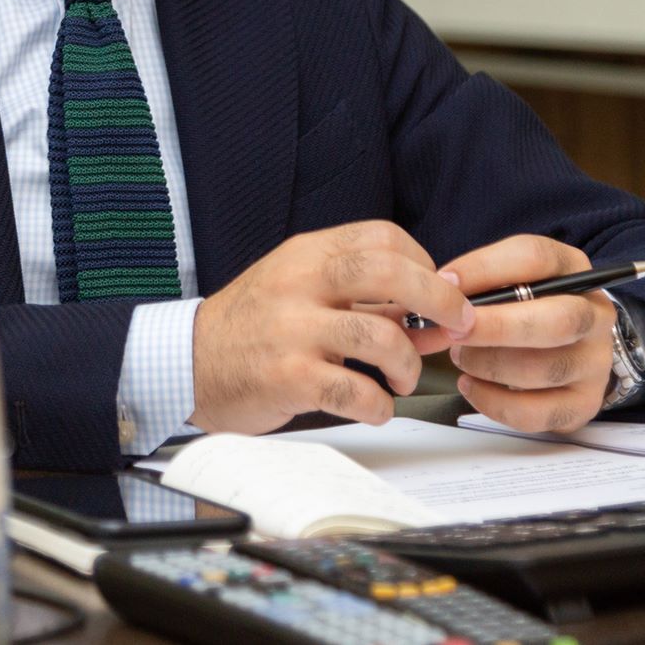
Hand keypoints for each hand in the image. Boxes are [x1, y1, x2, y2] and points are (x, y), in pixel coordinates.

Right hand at [190, 220, 475, 434]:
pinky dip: (379, 405)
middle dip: (438, 298)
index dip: (424, 262)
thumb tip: (434, 315)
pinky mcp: (288, 378)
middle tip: (457, 324)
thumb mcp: (299, 289)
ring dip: (408, 363)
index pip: (382, 238)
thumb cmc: (251, 326)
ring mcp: (293, 331)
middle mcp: (300, 284)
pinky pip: (355, 391)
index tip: (438, 289)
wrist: (188, 363)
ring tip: (403, 377)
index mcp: (307, 255)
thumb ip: (361, 298)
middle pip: (389, 273)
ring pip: (380, 337)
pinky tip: (375, 406)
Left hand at [440, 236, 615, 434]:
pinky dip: (494, 403)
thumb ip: (480, 283)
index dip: (485, 268)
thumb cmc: (527, 307)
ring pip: (546, 369)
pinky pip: (538, 412)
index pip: (537, 258)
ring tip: (460, 358)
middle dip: (497, 327)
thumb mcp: (511, 280)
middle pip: (558, 320)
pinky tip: (470, 386)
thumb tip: (436, 294)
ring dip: (491, 365)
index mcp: (573, 270)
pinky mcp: (583, 404)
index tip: (445, 282)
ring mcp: (594, 362)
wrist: (569, 347)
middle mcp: (595, 314)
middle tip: (454, 331)